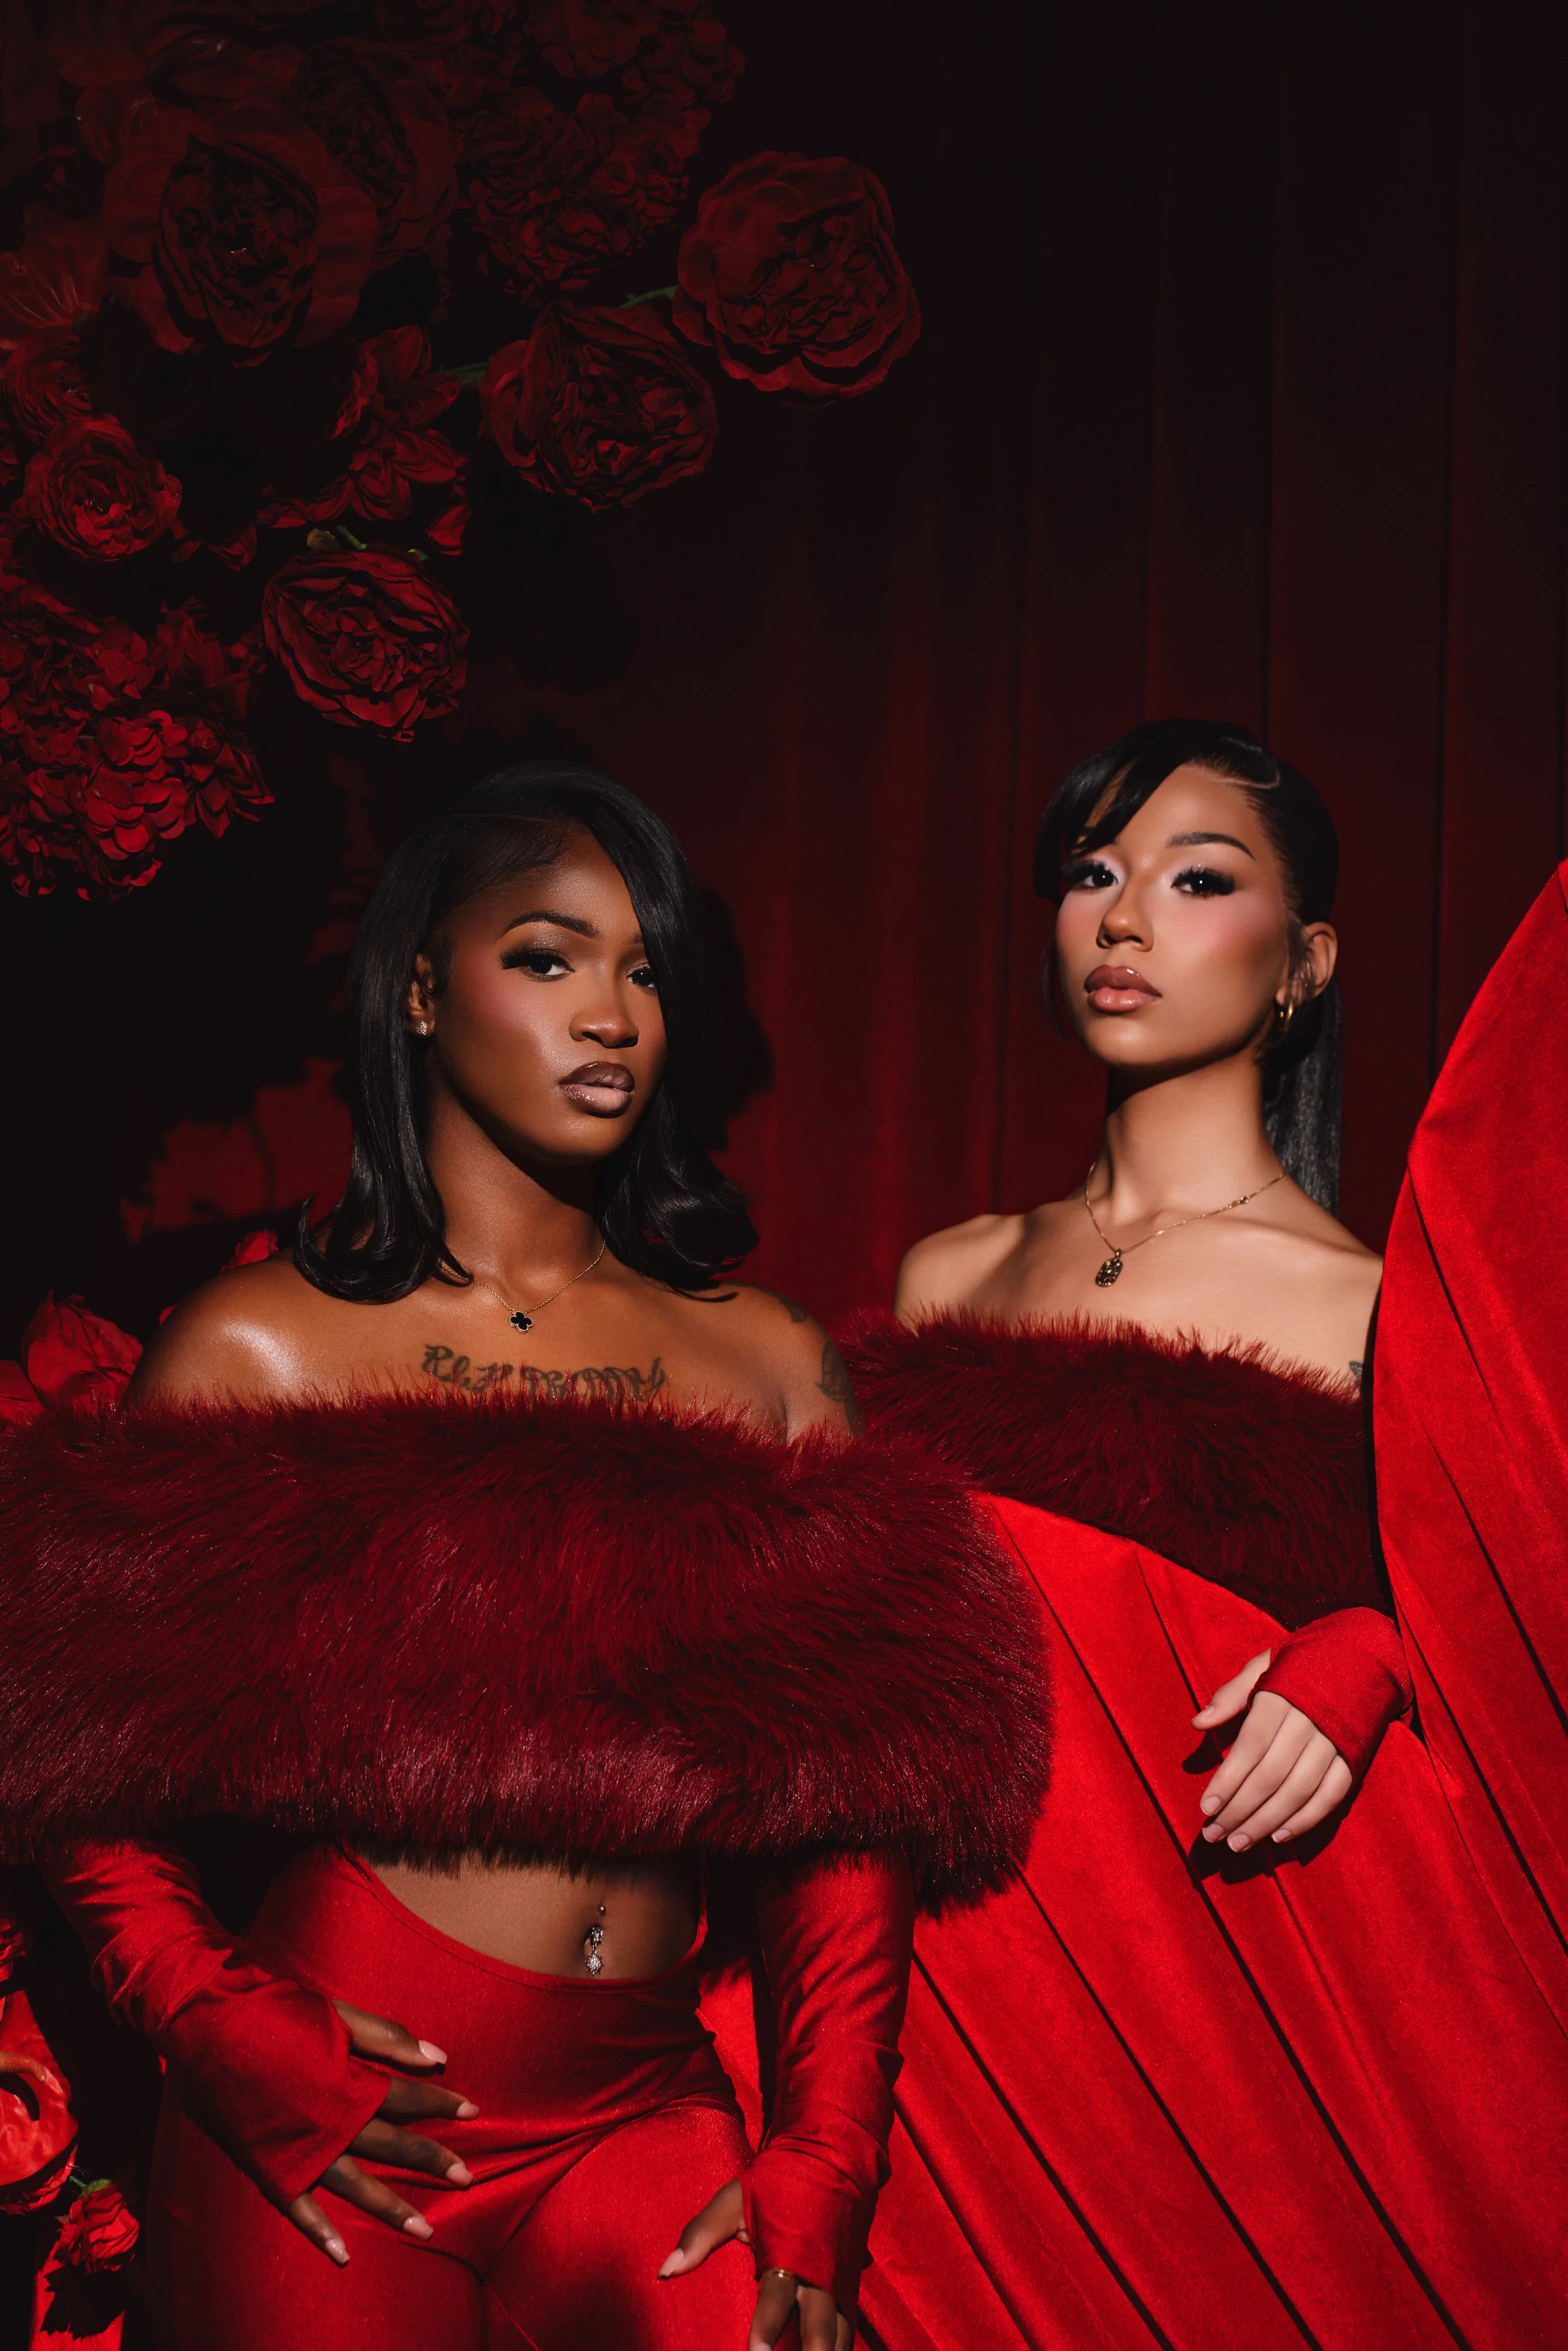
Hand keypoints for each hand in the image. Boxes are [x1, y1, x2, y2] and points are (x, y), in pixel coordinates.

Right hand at [285, 2001, 477, 2264]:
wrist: (207, 2024)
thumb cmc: (276, 2011)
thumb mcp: (338, 2016)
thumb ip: (388, 2038)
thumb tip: (438, 2056)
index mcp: (350, 2083)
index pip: (408, 2096)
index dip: (442, 2102)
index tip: (473, 2111)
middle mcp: (331, 2123)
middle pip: (392, 2145)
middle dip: (431, 2159)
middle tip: (467, 2178)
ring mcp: (300, 2150)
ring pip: (356, 2186)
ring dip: (391, 2208)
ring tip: (425, 2230)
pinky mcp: (268, 2167)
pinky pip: (298, 2209)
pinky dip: (320, 2233)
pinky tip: (343, 2256)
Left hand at [660, 2176, 850, 2350]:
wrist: (832, 2157)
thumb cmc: (777, 2181)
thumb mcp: (733, 2201)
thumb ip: (700, 2236)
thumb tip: (664, 2271)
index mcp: (789, 2252)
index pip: (776, 2297)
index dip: (767, 2327)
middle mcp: (818, 2273)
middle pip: (819, 2326)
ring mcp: (839, 2281)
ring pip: (840, 2334)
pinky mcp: (849, 2286)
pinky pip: (848, 2327)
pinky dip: (840, 2348)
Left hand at [1193, 1651, 1353, 1852]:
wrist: (1364, 1655)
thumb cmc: (1301, 1664)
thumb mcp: (1263, 1666)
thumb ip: (1231, 1695)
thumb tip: (1197, 1723)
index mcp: (1284, 1695)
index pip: (1252, 1745)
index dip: (1228, 1778)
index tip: (1205, 1806)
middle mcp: (1311, 1721)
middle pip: (1272, 1775)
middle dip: (1241, 1809)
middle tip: (1215, 1834)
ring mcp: (1337, 1742)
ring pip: (1300, 1791)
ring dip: (1267, 1822)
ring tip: (1239, 1842)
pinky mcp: (1356, 1758)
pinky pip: (1332, 1796)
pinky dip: (1307, 1819)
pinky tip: (1279, 1836)